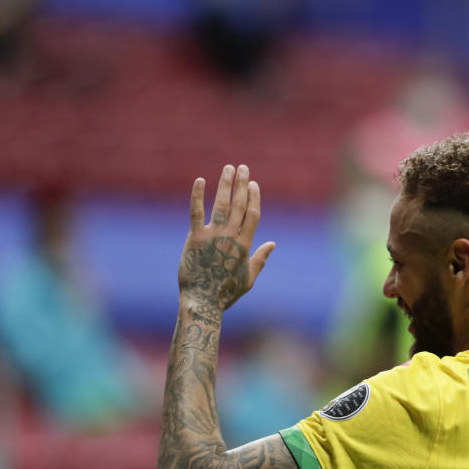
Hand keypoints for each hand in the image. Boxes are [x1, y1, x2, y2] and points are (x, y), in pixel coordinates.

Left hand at [178, 164, 273, 310]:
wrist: (203, 301)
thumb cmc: (226, 293)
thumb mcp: (249, 278)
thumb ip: (261, 259)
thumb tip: (272, 243)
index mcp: (245, 246)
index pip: (253, 215)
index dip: (254, 197)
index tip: (253, 184)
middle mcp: (231, 238)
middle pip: (240, 205)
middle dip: (242, 184)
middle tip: (243, 168)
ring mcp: (213, 236)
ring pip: (222, 204)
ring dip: (226, 184)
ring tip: (228, 168)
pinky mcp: (195, 238)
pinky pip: (196, 212)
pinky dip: (198, 196)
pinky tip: (200, 181)